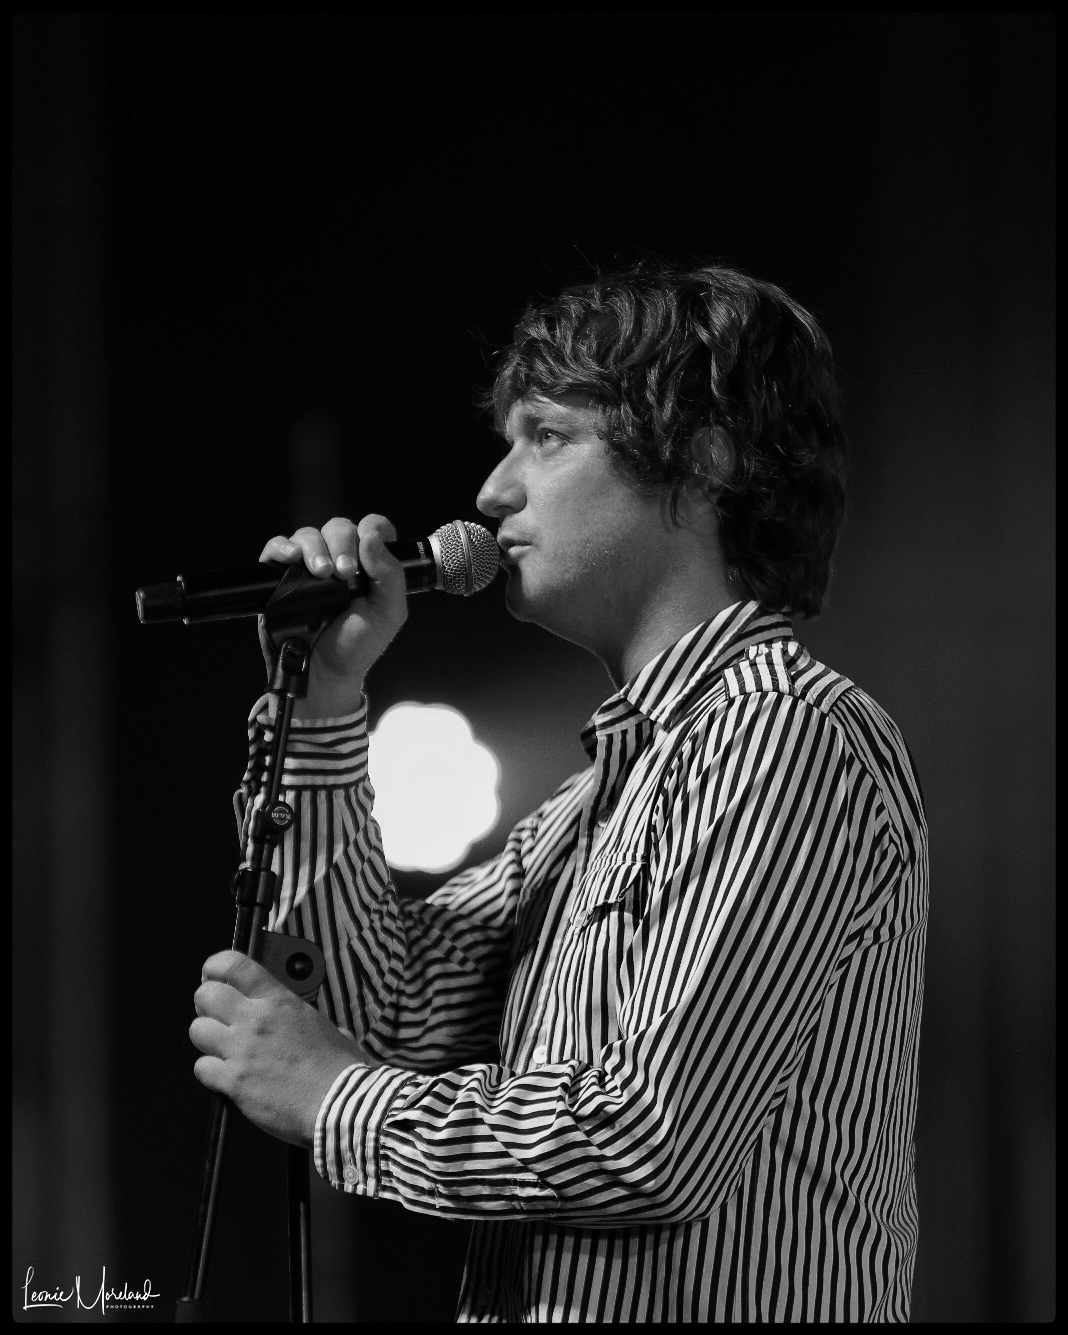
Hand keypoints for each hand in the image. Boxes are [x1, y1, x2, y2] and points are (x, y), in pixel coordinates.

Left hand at [190, 950, 361, 1146]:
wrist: (338, 1104)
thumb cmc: (338, 1067)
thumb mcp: (323, 1025)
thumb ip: (299, 1018)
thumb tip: (300, 1023)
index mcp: (279, 1000)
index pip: (232, 965)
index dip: (214, 968)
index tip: (215, 977)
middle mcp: (255, 1019)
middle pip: (205, 995)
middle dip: (208, 1005)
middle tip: (220, 1018)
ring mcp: (241, 1051)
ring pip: (197, 1030)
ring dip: (208, 1039)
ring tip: (224, 1050)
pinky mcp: (233, 1082)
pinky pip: (201, 1068)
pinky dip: (210, 1072)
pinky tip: (228, 1077)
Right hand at [259, 515, 407, 717]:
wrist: (323, 674)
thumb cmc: (357, 646)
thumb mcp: (388, 613)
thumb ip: (390, 575)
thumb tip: (371, 537)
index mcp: (368, 565)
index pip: (372, 529)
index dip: (373, 528)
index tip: (370, 542)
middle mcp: (338, 560)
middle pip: (338, 528)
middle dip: (342, 544)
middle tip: (344, 574)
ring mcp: (308, 567)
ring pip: (308, 535)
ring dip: (315, 548)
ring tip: (321, 574)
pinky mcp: (280, 577)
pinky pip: (276, 548)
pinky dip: (282, 547)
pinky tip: (291, 557)